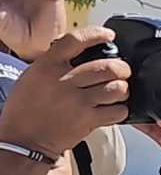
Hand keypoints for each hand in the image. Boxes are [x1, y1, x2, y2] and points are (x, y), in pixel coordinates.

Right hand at [0, 26, 128, 157]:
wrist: (22, 140)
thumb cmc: (25, 109)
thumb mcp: (32, 77)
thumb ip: (54, 63)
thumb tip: (80, 52)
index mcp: (47, 66)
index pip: (75, 40)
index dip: (96, 34)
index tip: (108, 35)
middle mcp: (63, 81)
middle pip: (107, 66)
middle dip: (121, 68)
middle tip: (121, 71)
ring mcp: (77, 101)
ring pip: (117, 87)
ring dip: (123, 88)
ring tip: (118, 90)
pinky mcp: (87, 120)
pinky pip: (117, 110)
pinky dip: (121, 109)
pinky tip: (113, 108)